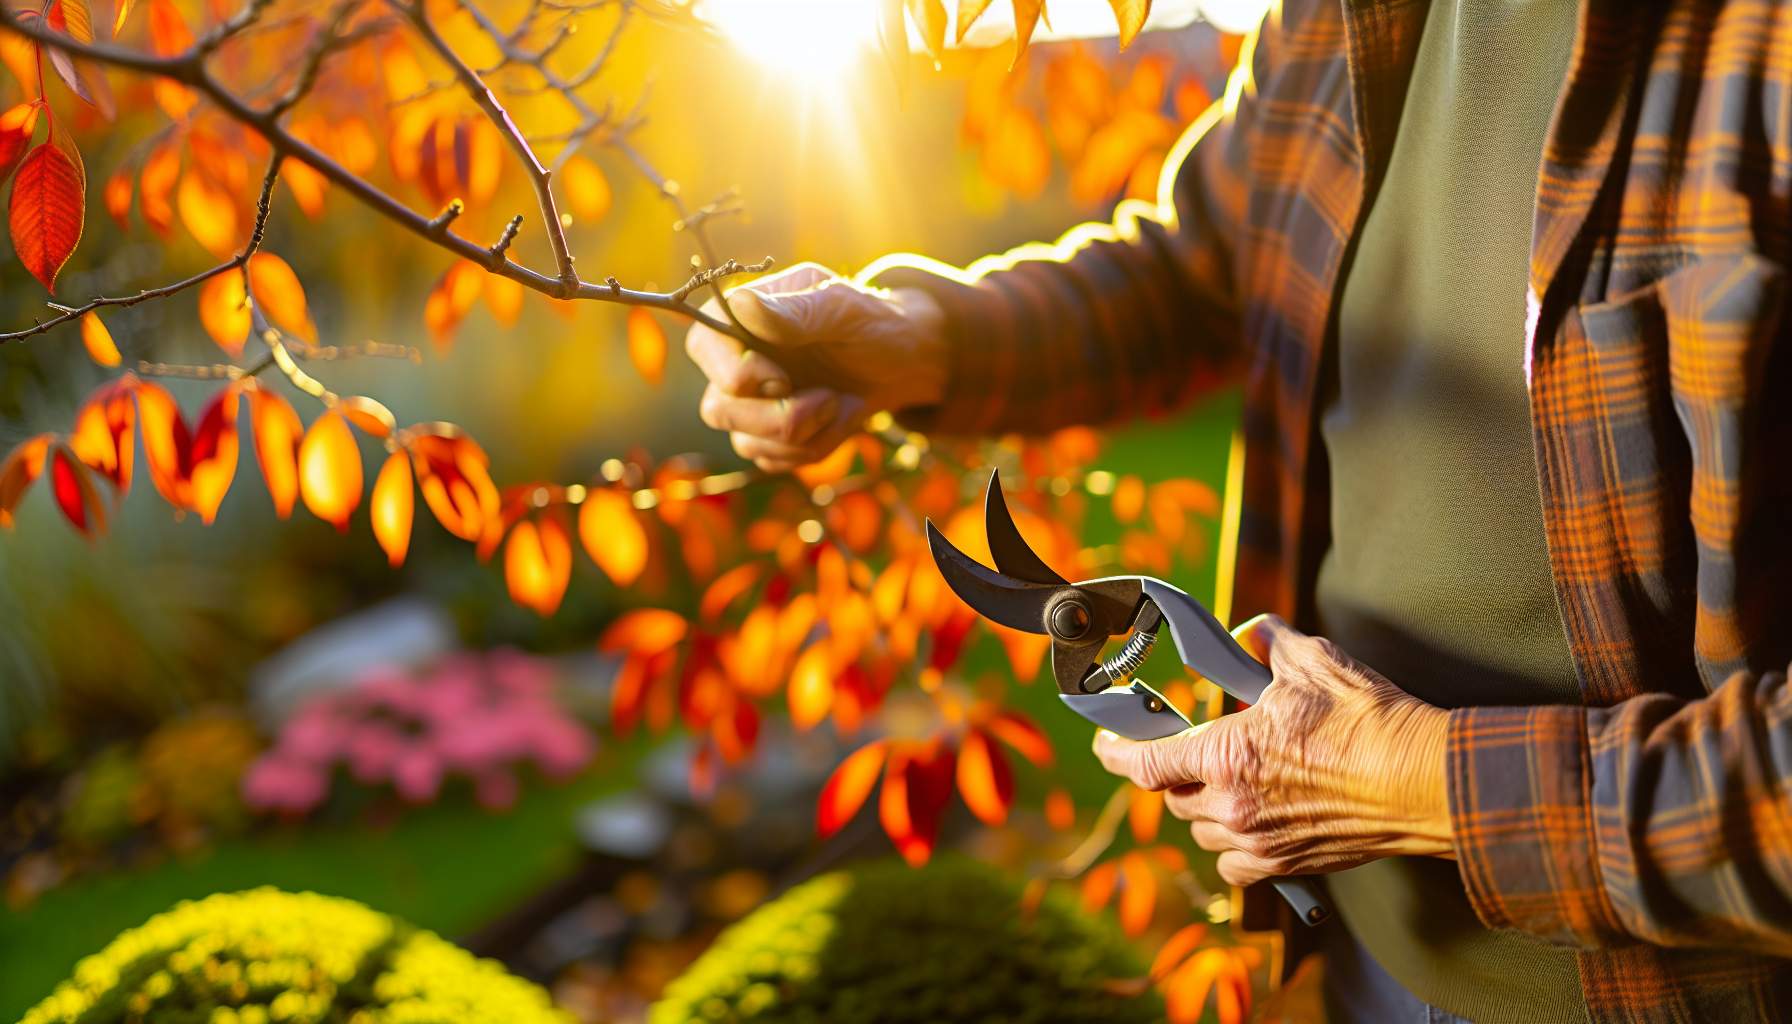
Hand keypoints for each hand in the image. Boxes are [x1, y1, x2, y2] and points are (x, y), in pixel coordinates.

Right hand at [682, 262, 946, 472]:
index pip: (703, 348)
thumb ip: (796, 310)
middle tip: (830, 398)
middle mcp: (730, 359)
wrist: (898, 362)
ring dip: (807, 434)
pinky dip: (814, 447)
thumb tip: (742, 305)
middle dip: (782, 417)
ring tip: (840, 402)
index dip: (742, 375)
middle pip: (719, 409)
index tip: (785, 378)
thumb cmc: (869, 323)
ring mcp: (744, 402)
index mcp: (737, 315)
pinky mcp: (764, 436)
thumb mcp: (843, 307)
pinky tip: (836, 419)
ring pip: (746, 444)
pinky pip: (772, 461)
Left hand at [1093, 614, 1452, 886]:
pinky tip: (1248, 823)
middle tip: (1184, 749)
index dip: (1116, 752)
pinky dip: (1232, 847)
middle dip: (1171, 773)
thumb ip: (1267, 644)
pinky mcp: (1289, 864)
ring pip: (1202, 832)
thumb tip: (1253, 632)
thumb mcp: (1311, 663)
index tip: (1105, 742)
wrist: (1423, 781)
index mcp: (1226, 755)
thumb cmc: (1369, 722)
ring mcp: (1260, 841)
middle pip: (1173, 798)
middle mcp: (1233, 805)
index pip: (1146, 762)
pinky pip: (1236, 866)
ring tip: (1222, 781)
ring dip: (1201, 808)